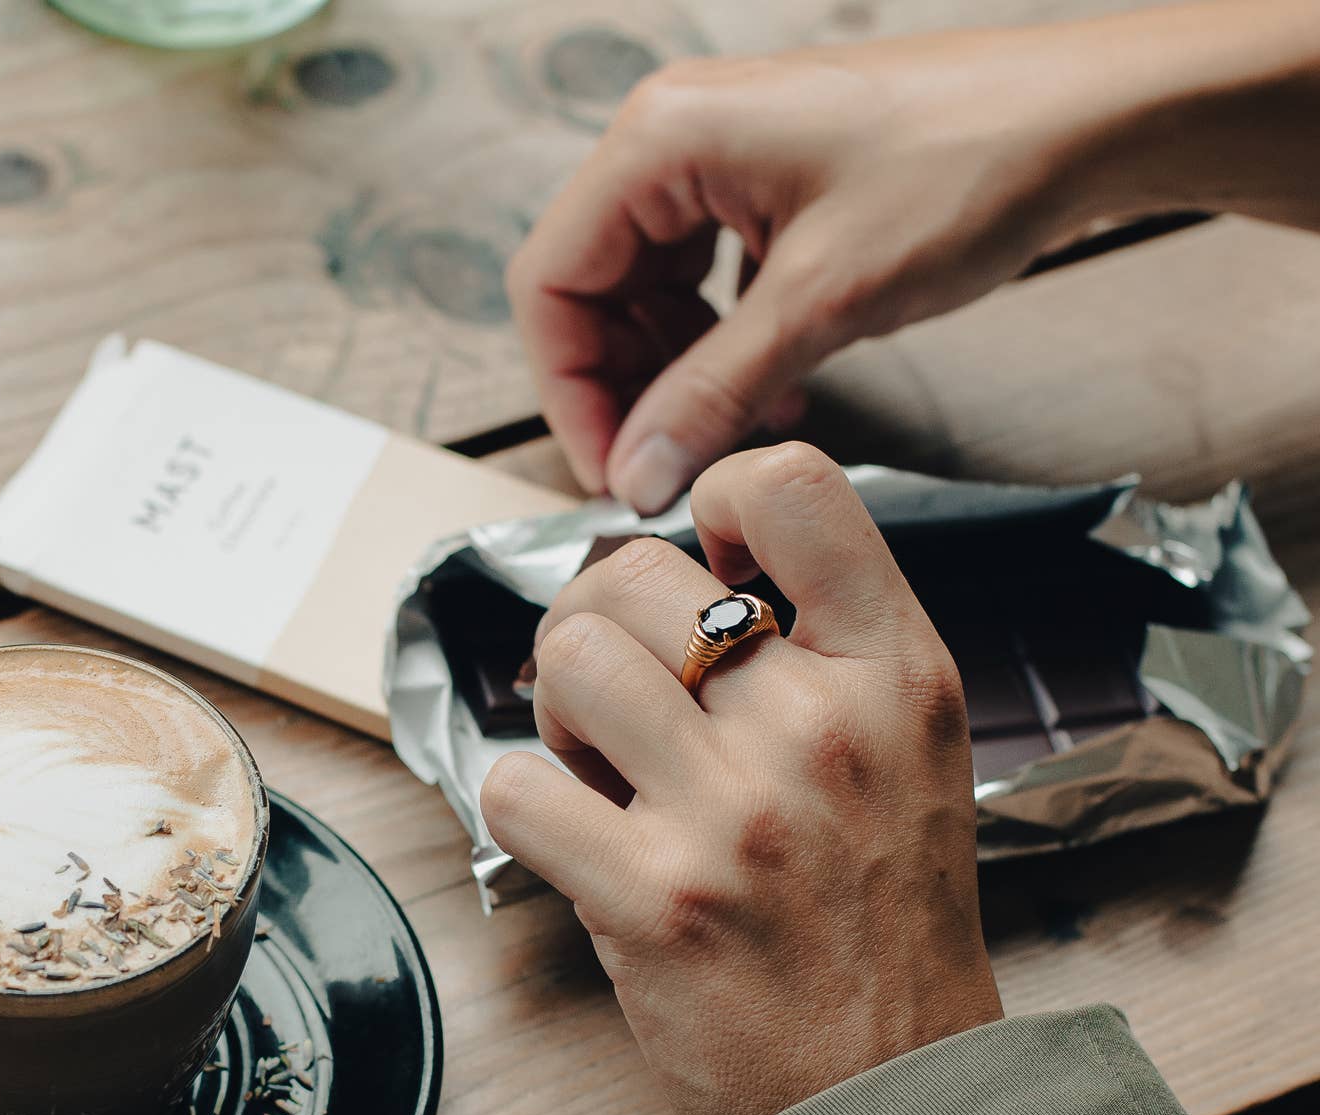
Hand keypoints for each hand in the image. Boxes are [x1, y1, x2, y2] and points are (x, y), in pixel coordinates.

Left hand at [480, 444, 1002, 1114]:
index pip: (790, 487)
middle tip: (623, 704)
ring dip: (558, 713)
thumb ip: (827, 654)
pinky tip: (575, 840)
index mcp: (897, 675)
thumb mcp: (912, 759)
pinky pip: (513, 787)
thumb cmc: (886, 928)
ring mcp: (736, 812)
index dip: (713, 501)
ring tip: (599, 770)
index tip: (703, 571)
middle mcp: (822, 726)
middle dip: (600, 629)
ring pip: (567, 660)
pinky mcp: (655, 899)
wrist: (891, 1097)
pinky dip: (524, 808)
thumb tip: (690, 571)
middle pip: (632, 575)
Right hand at [508, 4, 1319, 514]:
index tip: (612, 475)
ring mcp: (723, 160)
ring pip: (648, 296)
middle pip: (591, 291)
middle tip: (668, 474)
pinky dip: (726, 350)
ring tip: (739, 435)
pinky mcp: (768, 187)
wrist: (1081, 121)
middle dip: (624, 391)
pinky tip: (777, 397)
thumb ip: (713, 393)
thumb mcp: (821, 303)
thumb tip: (634, 475)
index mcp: (662, 139)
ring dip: (681, 378)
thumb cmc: (961, 169)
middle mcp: (676, 137)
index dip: (567, 393)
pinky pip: (708, 285)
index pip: (549, 282)